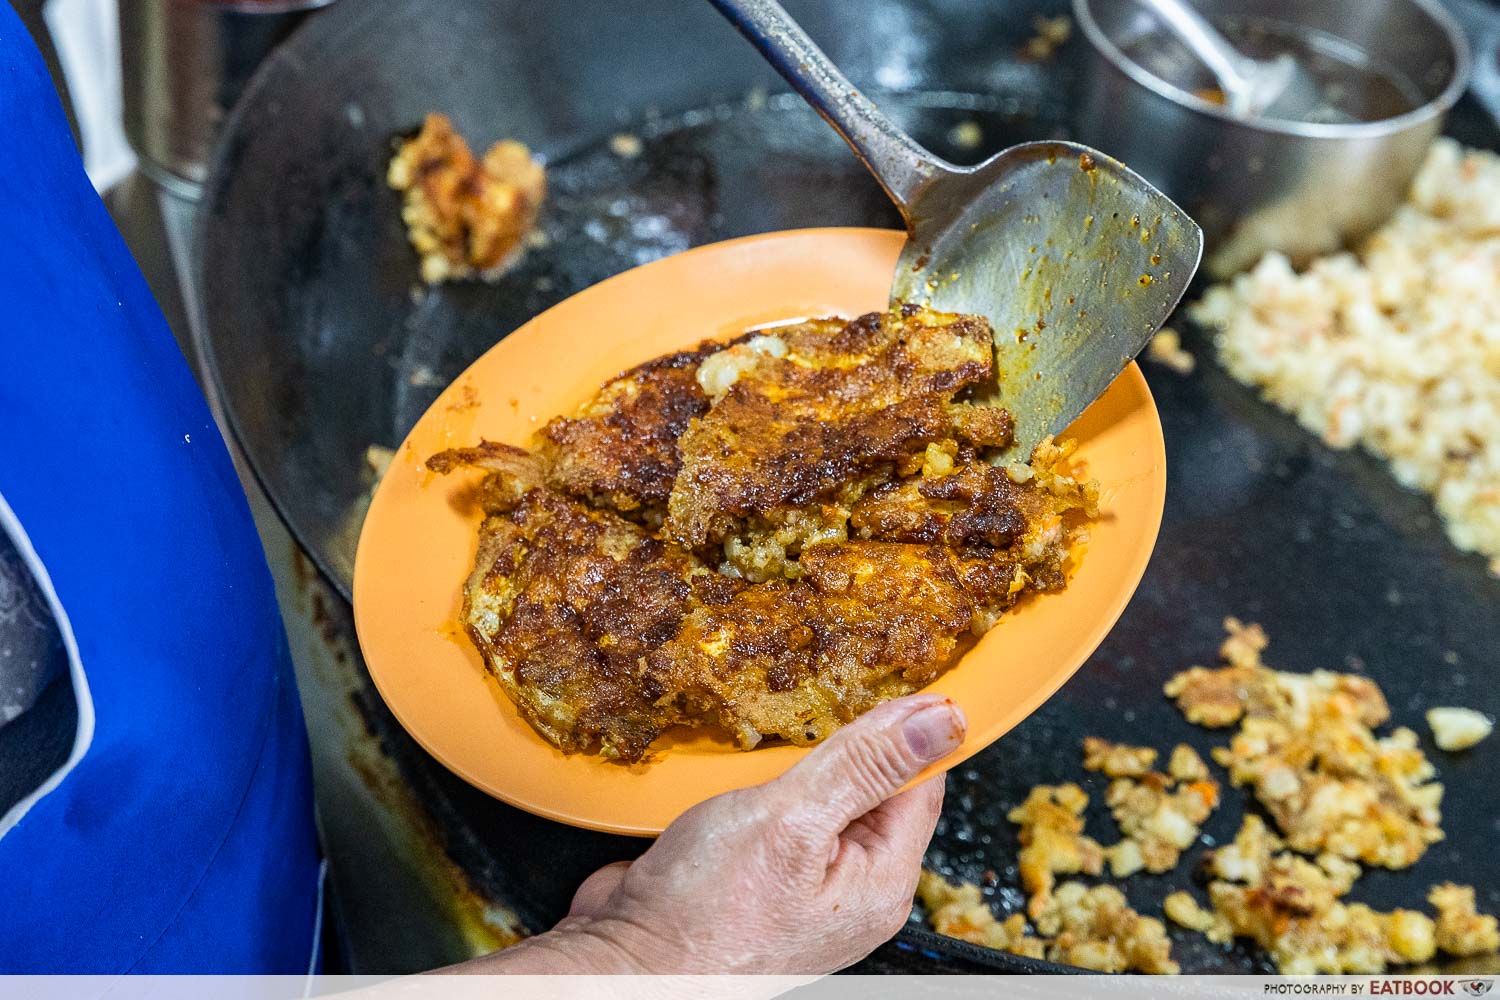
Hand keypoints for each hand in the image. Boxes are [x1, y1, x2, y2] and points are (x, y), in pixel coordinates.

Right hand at [459, 693, 965, 974]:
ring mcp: (804, 880)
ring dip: (791, 756)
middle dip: (842, 736)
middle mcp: (852, 884)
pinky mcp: (758, 872)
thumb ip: (867, 764)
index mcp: (882, 879)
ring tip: (766, 725)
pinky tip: (735, 763)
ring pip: (818, 790)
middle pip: (872, 781)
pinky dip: (757, 780)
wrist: (623, 962)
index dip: (907, 723)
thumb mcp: (794, 821)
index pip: (921, 779)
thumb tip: (944, 720)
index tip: (882, 670)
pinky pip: (775, 809)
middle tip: (811, 691)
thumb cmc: (704, 913)